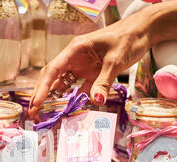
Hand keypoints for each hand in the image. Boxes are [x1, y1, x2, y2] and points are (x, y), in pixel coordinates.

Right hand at [28, 8, 153, 118]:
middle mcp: (75, 58)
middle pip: (53, 78)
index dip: (42, 88)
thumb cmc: (128, 39)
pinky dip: (74, 100)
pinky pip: (79, 89)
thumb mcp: (116, 61)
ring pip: (63, 85)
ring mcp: (82, 67)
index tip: (36, 103)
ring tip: (46, 115)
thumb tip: (95, 102)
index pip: (53, 70)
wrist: (142, 31)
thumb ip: (103, 82)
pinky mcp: (92, 74)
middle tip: (34, 113)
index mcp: (75, 50)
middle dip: (42, 96)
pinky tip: (68, 112)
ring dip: (54, 99)